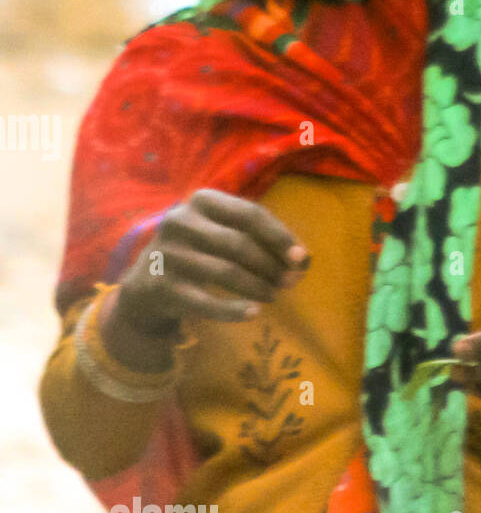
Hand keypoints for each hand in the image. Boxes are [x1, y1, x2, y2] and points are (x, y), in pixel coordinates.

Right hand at [104, 189, 308, 370]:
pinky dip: (233, 310)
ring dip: (257, 286)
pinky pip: (205, 302)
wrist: (145, 284)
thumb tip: (303, 259)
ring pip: (225, 272)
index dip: (279, 237)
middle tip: (291, 282)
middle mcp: (180, 221)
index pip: (250, 214)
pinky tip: (254, 312)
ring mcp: (167, 254)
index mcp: (202, 200)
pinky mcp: (160, 287)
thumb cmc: (198, 250)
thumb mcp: (222, 232)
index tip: (301, 258)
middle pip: (239, 244)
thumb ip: (260, 238)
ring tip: (274, 294)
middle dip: (271, 265)